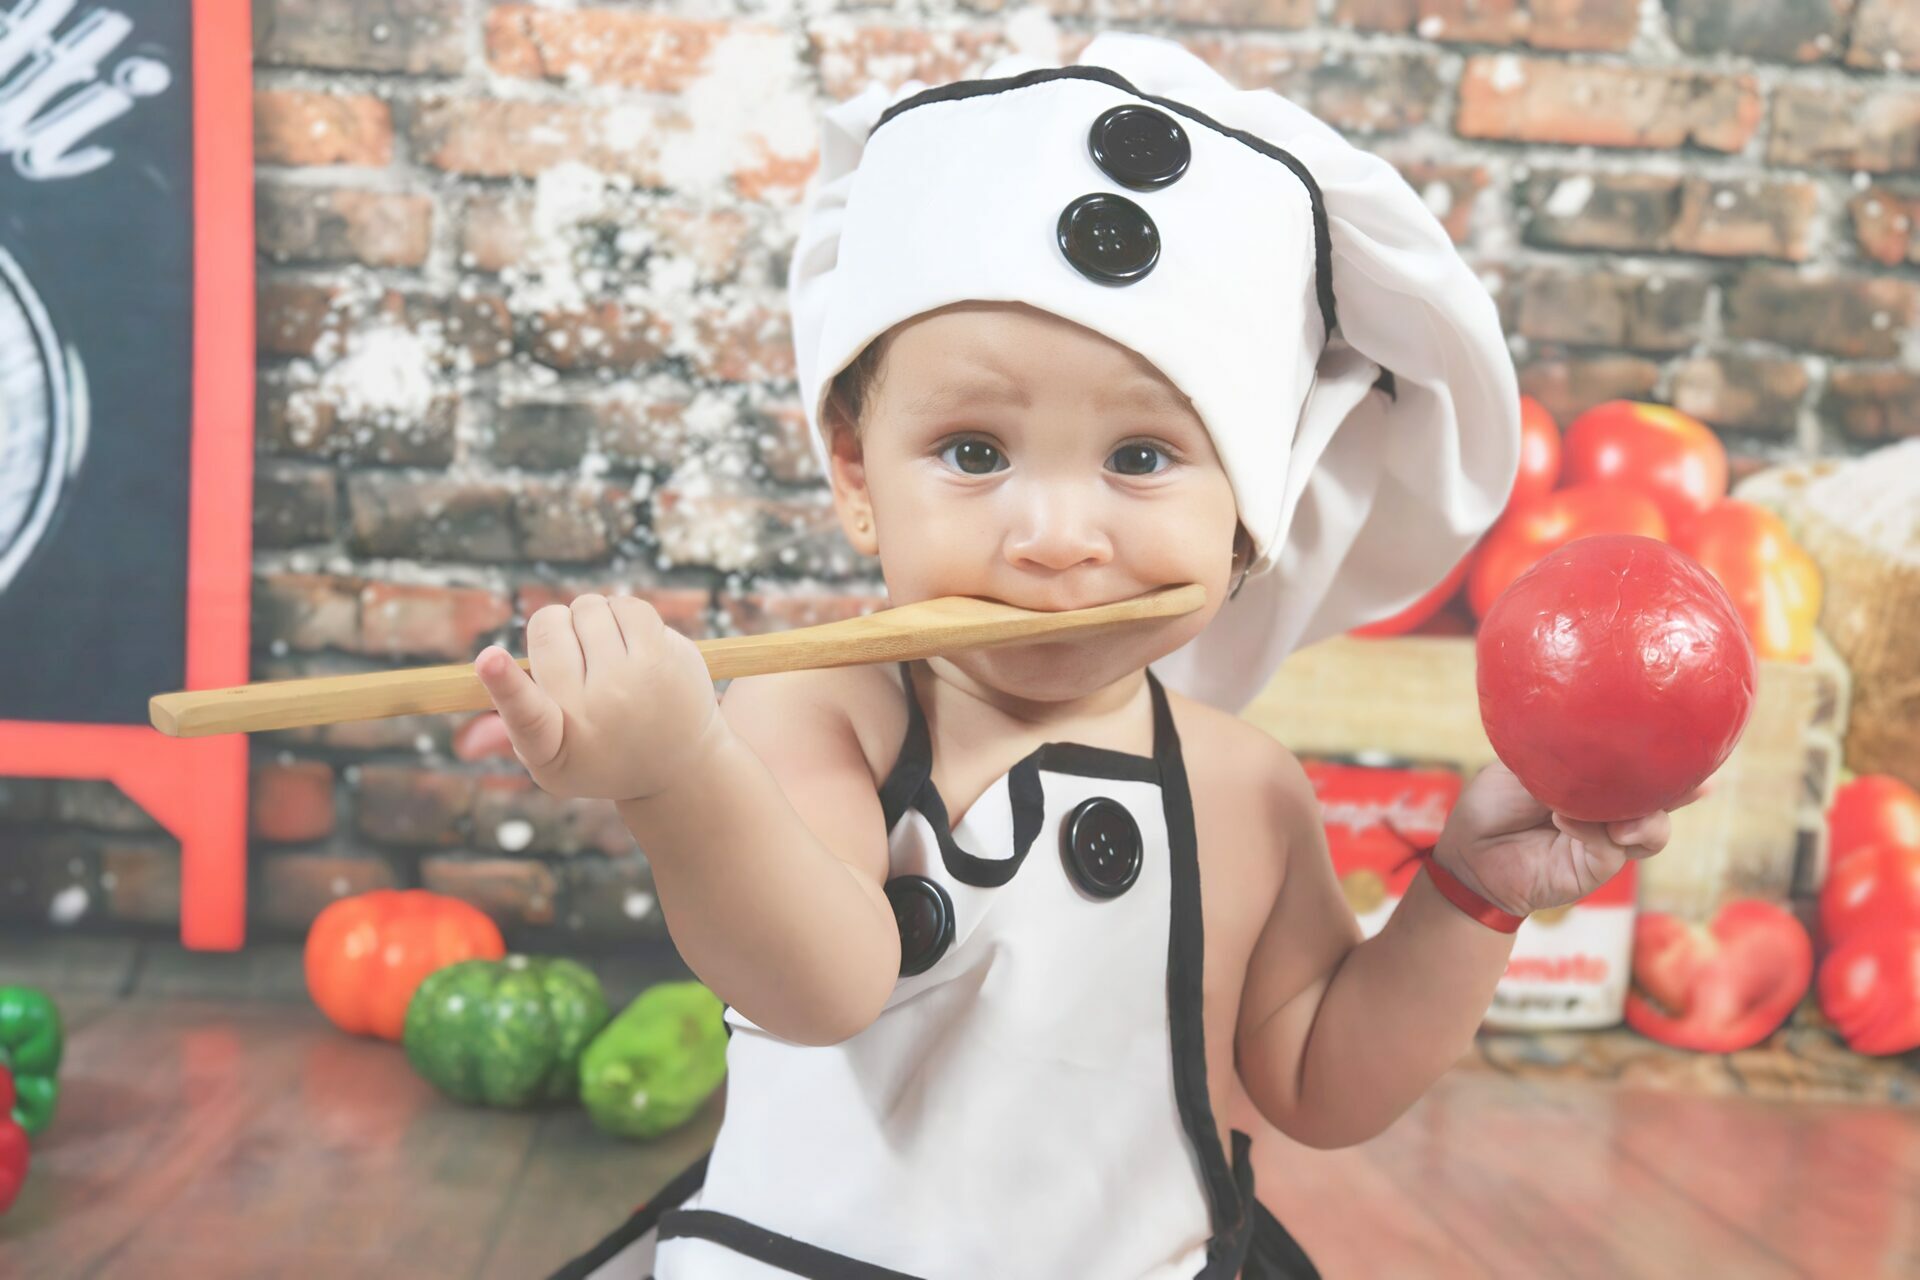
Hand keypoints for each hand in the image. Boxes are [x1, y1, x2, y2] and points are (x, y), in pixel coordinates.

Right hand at [471, 594, 724, 802]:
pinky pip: (626, 604)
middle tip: (574, 659)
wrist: (679, 765)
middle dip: (554, 629)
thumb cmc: (602, 754)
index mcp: (551, 746)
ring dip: (589, 619)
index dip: (504, 683)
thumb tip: (466, 743)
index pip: (523, 713)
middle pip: (547, 627)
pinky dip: (620, 612)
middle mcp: (592, 714)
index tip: (488, 661)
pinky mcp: (665, 658)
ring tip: (604, 654)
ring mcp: (632, 684)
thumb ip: (509, 732)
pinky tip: (629, 642)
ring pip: (587, 608)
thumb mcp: (553, 758)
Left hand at [1431, 761, 1705, 916]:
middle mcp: (1612, 810)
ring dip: (1641, 815)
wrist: (1469, 853)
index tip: (1699, 747)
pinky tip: (1565, 820)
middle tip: (1692, 782)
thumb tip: (1601, 743)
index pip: (1644, 768)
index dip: (1673, 759)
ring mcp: (1607, 840)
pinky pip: (1612, 849)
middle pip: (1661, 799)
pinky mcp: (1595, 868)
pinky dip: (1593, 831)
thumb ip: (1565, 759)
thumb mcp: (1527, 766)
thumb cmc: (1493, 803)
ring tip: (1616, 813)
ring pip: (1651, 829)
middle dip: (1678, 788)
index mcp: (1598, 779)